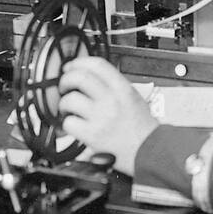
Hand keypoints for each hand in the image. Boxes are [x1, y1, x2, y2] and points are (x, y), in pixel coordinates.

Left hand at [58, 57, 158, 176]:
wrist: (149, 150)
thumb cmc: (142, 128)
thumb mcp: (134, 98)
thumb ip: (114, 86)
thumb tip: (90, 77)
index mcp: (123, 88)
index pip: (97, 65)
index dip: (79, 62)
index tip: (71, 67)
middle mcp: (112, 100)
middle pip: (80, 78)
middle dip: (66, 80)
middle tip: (64, 86)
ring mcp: (101, 117)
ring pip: (70, 100)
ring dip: (64, 104)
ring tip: (68, 109)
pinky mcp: (92, 135)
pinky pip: (69, 123)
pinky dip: (67, 124)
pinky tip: (73, 126)